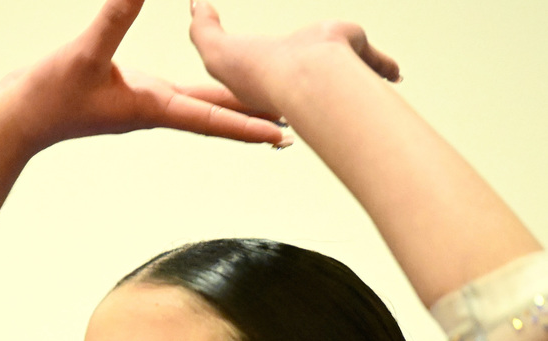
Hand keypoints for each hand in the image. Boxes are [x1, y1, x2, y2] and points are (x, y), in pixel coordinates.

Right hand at [0, 0, 286, 155]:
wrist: (19, 122)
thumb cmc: (47, 96)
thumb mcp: (84, 52)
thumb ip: (114, 15)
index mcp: (153, 106)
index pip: (211, 117)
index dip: (248, 125)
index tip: (282, 136)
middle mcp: (156, 109)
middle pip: (216, 116)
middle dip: (253, 120)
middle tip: (292, 129)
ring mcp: (145, 105)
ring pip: (202, 106)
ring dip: (235, 109)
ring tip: (266, 113)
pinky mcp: (133, 97)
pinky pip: (181, 96)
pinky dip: (205, 93)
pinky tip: (213, 86)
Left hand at [189, 1, 400, 115]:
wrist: (303, 77)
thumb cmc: (260, 73)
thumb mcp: (216, 50)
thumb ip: (204, 28)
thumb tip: (195, 4)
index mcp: (273, 78)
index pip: (271, 76)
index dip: (271, 74)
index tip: (275, 75)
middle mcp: (303, 77)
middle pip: (313, 77)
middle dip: (319, 81)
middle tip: (326, 82)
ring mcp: (333, 69)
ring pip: (345, 69)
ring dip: (358, 75)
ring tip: (371, 83)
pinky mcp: (356, 54)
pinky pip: (374, 61)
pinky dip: (384, 67)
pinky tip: (393, 74)